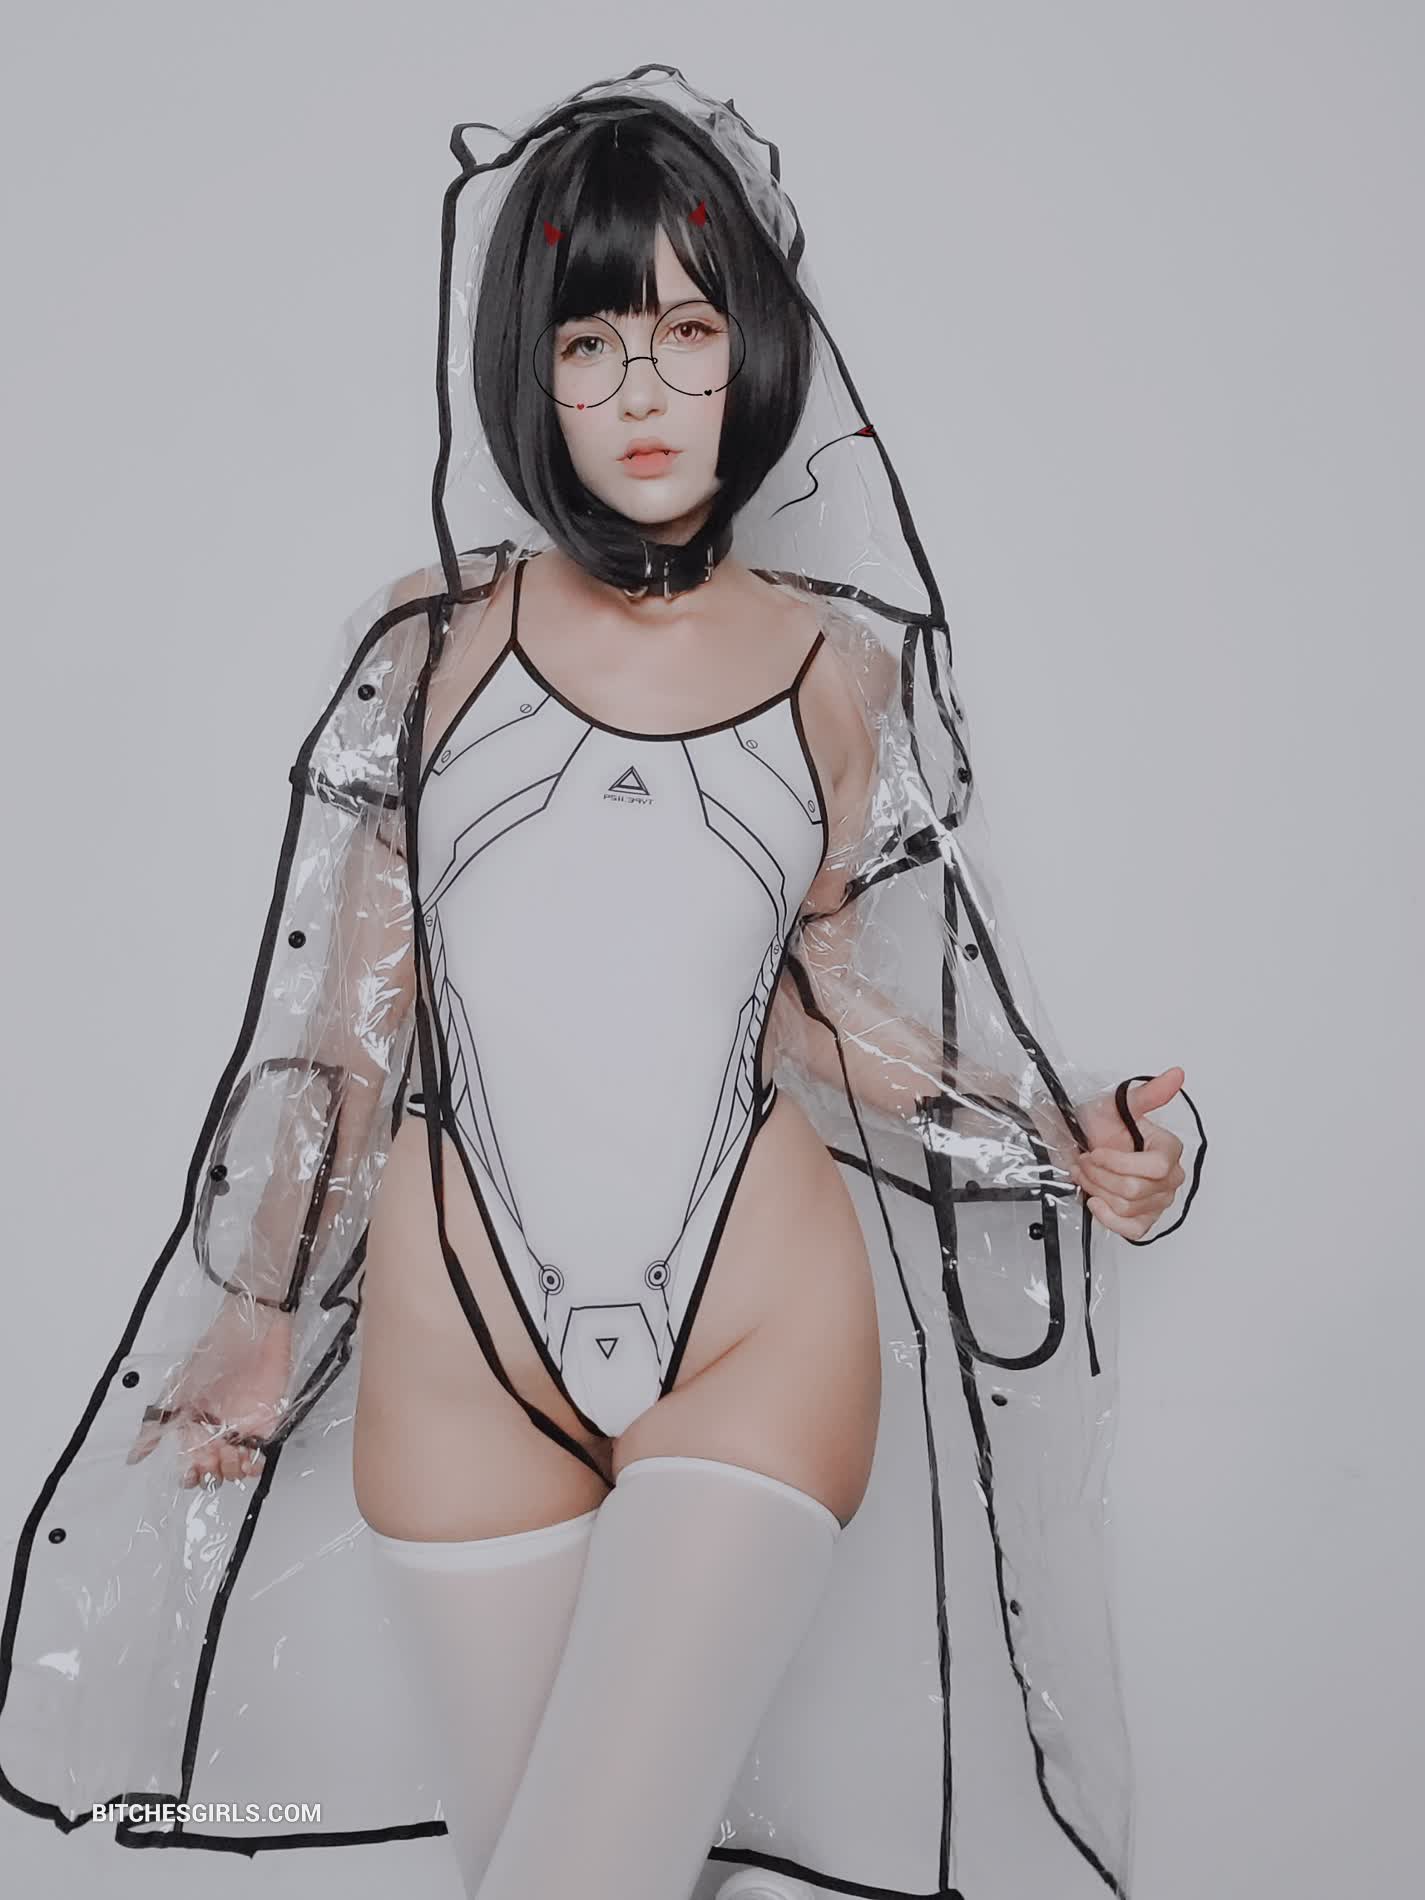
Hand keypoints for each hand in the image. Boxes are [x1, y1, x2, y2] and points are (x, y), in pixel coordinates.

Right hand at [126, 1303, 294, 1488]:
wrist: (252, 1328)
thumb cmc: (213, 1351)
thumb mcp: (178, 1388)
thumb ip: (157, 1423)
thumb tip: (132, 1458)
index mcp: (193, 1425)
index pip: (190, 1463)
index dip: (191, 1474)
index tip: (192, 1473)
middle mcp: (217, 1430)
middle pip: (215, 1469)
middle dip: (214, 1472)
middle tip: (214, 1458)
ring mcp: (243, 1427)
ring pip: (238, 1466)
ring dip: (234, 1469)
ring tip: (233, 1455)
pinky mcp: (268, 1422)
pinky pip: (263, 1453)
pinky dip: (258, 1463)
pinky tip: (252, 1459)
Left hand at [1068, 1067, 1187, 1239]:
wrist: (1083, 1144)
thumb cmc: (1101, 1124)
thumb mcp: (1118, 1105)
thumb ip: (1148, 1094)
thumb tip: (1176, 1075)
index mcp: (1169, 1150)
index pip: (1154, 1167)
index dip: (1118, 1163)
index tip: (1096, 1152)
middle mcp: (1170, 1178)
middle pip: (1134, 1190)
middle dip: (1100, 1176)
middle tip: (1085, 1162)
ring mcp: (1158, 1201)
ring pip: (1126, 1207)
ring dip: (1097, 1190)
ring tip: (1087, 1175)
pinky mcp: (1144, 1220)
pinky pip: (1133, 1231)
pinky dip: (1109, 1218)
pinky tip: (1096, 1201)